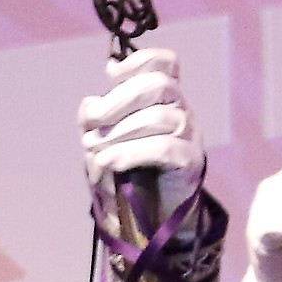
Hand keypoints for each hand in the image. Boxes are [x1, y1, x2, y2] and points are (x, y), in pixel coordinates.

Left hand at [77, 49, 205, 211]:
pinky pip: (165, 148)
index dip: (139, 61)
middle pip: (159, 85)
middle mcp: (181, 110)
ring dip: (120, 132)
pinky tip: (111, 161)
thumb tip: (90, 103)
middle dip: (119, 99)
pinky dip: (133, 152)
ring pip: (159, 117)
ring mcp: (190, 134)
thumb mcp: (103, 144)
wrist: (148, 219)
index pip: (165, 64)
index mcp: (164, 99)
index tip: (109, 74)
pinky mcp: (191, 161)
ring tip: (95, 149)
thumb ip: (94, 122)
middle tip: (93, 121)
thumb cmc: (127, 175)